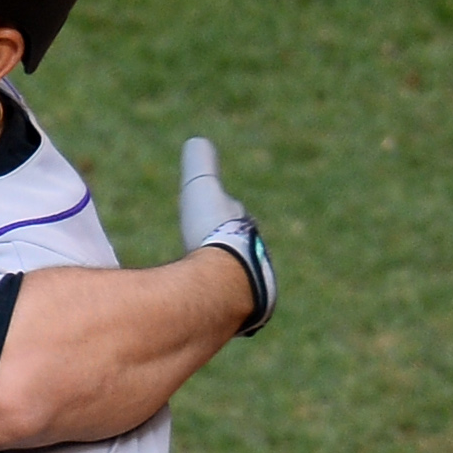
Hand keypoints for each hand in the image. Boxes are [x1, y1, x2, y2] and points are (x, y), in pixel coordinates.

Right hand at [178, 136, 276, 336]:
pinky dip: (225, 304)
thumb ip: (200, 166)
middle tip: (216, 250)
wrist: (231, 281)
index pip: (234, 214)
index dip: (224, 211)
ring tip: (214, 286)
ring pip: (240, 279)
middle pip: (241, 248)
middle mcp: (255, 255)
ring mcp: (254, 284)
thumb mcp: (202, 191)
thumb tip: (197, 141)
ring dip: (228, 280)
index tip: (219, 210)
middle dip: (229, 247)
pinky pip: (235, 306)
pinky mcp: (249, 312)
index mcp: (243, 226)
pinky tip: (217, 310)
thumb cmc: (214, 235)